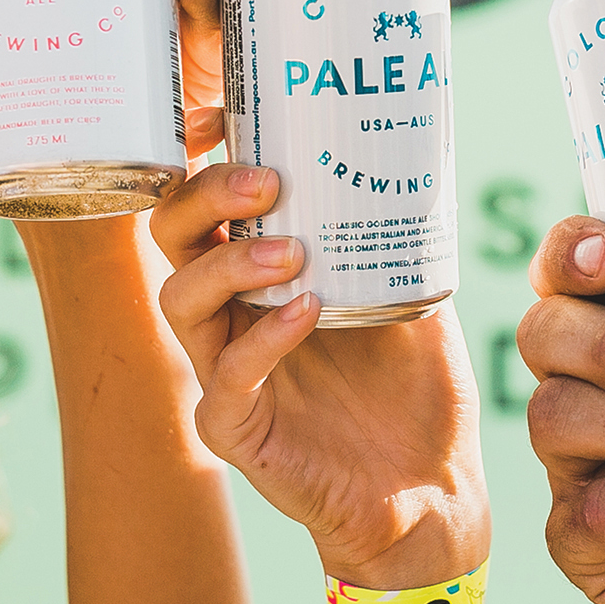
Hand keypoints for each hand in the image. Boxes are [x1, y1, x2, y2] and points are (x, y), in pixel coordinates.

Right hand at [151, 163, 488, 587]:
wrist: (432, 486)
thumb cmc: (415, 388)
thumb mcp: (411, 287)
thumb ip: (393, 231)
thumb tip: (414, 145)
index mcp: (256, 275)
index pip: (200, 203)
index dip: (199, 156)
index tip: (225, 116)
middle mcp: (228, 316)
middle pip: (172, 236)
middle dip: (207, 195)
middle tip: (266, 180)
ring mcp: (224, 373)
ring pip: (180, 299)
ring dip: (231, 262)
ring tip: (293, 252)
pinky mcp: (235, 430)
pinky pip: (225, 379)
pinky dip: (262, 340)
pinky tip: (306, 314)